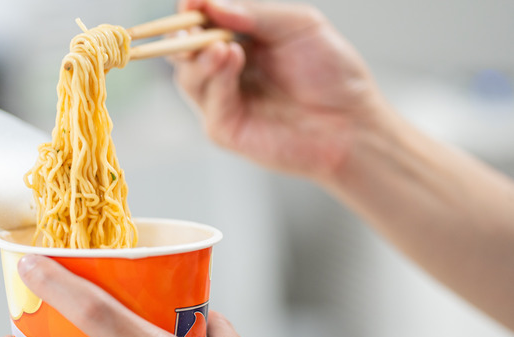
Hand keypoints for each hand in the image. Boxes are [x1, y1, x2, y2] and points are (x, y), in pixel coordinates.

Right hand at [173, 0, 380, 180]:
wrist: (351, 122)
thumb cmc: (331, 72)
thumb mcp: (298, 25)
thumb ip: (255, 13)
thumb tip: (209, 4)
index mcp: (241, 41)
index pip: (203, 22)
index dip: (193, 10)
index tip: (192, 2)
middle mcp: (227, 70)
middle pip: (185, 50)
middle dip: (182, 36)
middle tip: (191, 28)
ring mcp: (223, 101)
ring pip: (189, 76)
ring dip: (198, 57)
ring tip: (220, 46)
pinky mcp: (225, 129)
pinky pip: (209, 102)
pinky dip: (216, 80)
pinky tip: (230, 60)